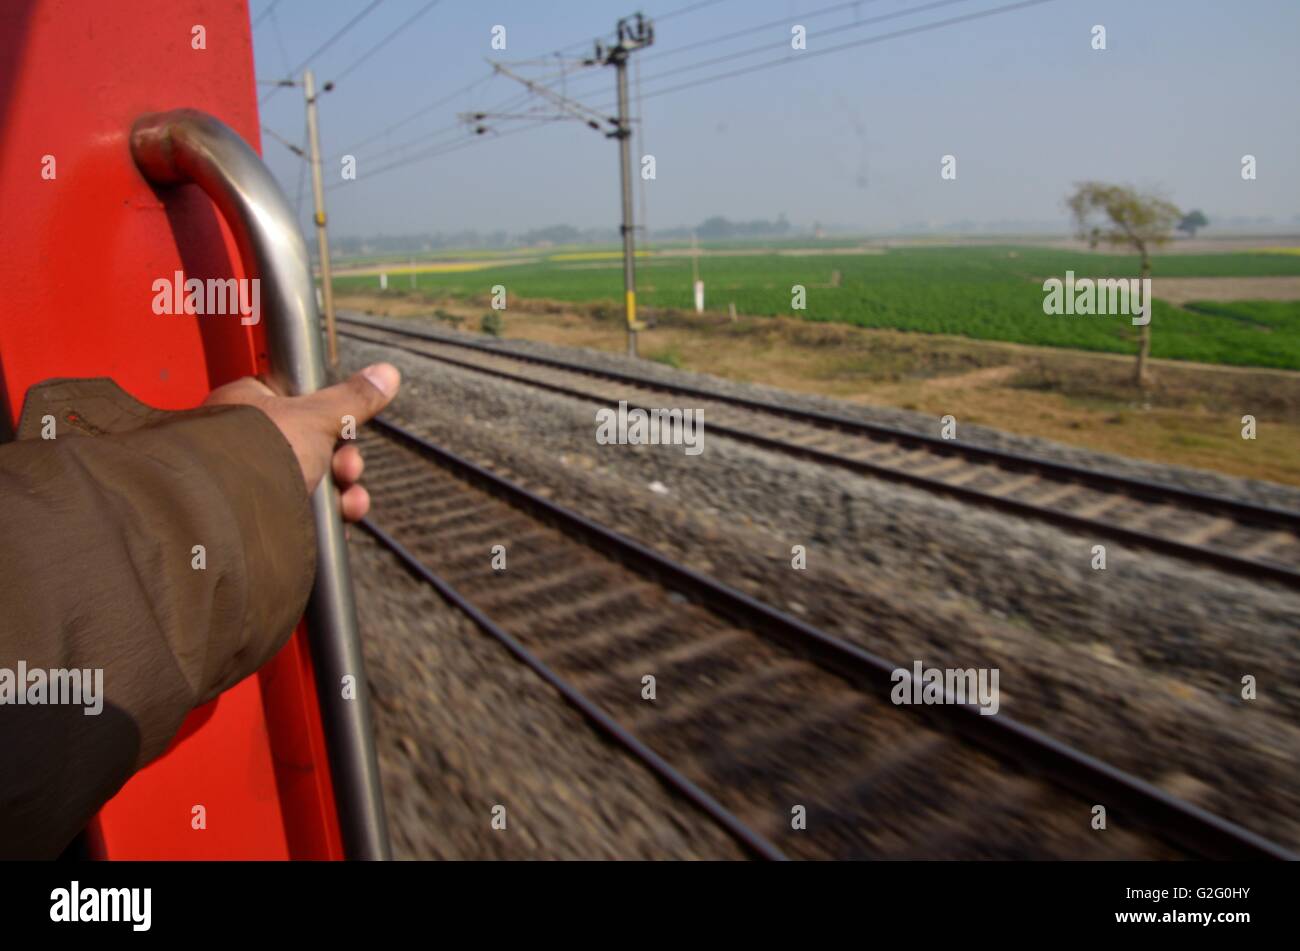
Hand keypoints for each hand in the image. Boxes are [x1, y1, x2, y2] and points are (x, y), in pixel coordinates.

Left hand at [204, 363, 399, 520]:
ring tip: (349, 502)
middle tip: (347, 469)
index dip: (329, 414)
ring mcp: (252, 480)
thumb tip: (385, 373)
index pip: (297, 399)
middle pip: (312, 445)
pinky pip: (304, 511)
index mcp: (246, 404)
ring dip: (342, 492)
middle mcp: (245, 441)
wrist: (225, 519)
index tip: (348, 425)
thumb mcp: (315, 417)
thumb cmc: (253, 456)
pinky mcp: (261, 514)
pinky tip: (339, 520)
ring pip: (312, 480)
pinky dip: (326, 517)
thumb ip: (352, 398)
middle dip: (343, 461)